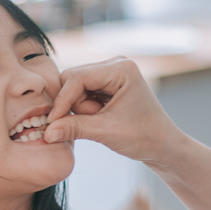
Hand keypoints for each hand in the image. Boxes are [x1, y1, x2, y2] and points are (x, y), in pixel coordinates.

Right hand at [45, 58, 179, 162]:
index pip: (76, 77)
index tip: (52, 123)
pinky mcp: (108, 83)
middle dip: (75, 105)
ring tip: (102, 122)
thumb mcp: (106, 133)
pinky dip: (85, 109)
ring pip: (75, 88)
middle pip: (72, 79)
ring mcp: (111, 72)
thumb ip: (74, 128)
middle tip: (92, 123)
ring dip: (81, 109)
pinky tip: (101, 118)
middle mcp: (116, 64)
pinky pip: (82, 93)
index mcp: (121, 68)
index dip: (62, 100)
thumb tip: (47, 132)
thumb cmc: (143, 138)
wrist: (163, 146)